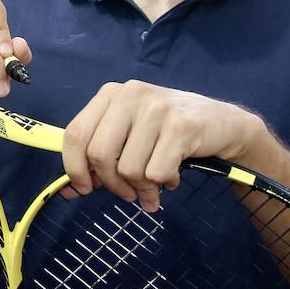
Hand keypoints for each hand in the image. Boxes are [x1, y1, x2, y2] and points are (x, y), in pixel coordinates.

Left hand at [62, 80, 264, 210]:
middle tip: (128, 194)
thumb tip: (67, 192)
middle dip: (111, 184)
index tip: (86, 188)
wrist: (222, 123)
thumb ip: (98, 158)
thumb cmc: (167, 132)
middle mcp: (130, 94)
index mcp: (110, 94)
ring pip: (129, 168)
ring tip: (154, 186)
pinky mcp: (182, 126)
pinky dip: (162, 184)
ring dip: (141, 188)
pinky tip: (172, 177)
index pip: (75, 134)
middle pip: (99, 154)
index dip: (75, 168)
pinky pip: (156, 172)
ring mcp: (156, 108)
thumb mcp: (129, 136)